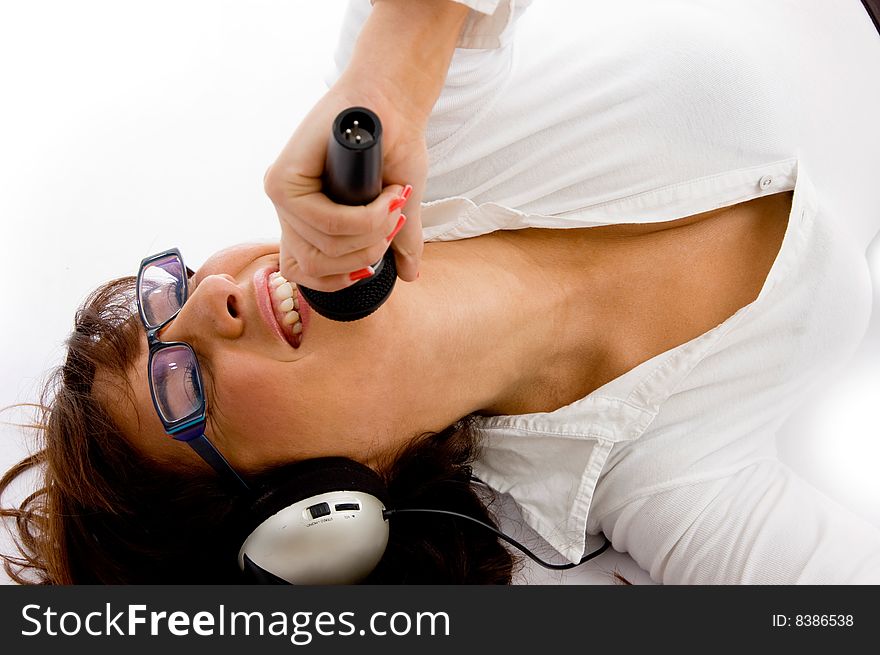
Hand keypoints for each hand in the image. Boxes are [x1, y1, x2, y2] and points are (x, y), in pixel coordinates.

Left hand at [264, 78, 426, 291]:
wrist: (392, 104)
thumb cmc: (393, 149)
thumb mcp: (397, 207)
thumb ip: (398, 241)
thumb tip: (410, 276)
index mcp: (305, 224)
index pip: (303, 274)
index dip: (341, 279)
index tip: (373, 263)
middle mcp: (288, 212)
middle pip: (317, 266)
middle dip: (367, 253)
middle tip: (395, 223)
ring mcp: (282, 195)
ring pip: (326, 246)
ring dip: (373, 231)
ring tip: (395, 203)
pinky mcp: (282, 179)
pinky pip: (327, 221)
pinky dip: (365, 217)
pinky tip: (386, 196)